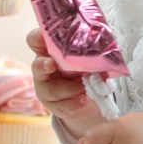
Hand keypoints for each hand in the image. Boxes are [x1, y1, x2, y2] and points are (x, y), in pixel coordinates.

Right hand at [27, 27, 104, 142]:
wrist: (87, 97)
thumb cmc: (85, 69)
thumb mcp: (89, 60)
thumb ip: (93, 56)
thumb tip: (106, 57)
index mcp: (50, 51)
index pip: (35, 40)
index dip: (37, 37)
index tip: (44, 37)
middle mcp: (45, 68)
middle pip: (36, 65)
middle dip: (43, 65)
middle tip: (51, 65)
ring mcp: (46, 88)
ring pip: (51, 90)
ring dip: (69, 89)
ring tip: (85, 88)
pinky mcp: (53, 105)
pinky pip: (60, 106)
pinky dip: (73, 104)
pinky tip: (83, 101)